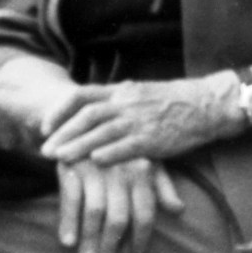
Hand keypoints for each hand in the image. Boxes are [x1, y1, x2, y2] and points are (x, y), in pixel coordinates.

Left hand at [40, 76, 241, 165]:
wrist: (207, 104)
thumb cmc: (175, 101)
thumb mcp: (141, 93)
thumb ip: (118, 101)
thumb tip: (93, 111)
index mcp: (122, 90)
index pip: (82, 95)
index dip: (60, 110)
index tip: (44, 126)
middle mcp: (127, 102)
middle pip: (87, 115)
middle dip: (63, 132)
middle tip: (45, 150)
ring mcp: (139, 120)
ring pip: (101, 132)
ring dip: (78, 146)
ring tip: (59, 159)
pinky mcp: (153, 138)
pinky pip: (127, 146)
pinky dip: (110, 153)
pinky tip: (95, 162)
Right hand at [55, 156, 183, 252]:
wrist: (88, 120)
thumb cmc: (122, 149)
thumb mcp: (147, 162)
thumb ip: (162, 187)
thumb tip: (179, 210)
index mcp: (143, 173)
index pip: (145, 214)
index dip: (140, 241)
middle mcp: (122, 172)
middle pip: (119, 218)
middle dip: (110, 247)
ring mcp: (97, 169)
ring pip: (95, 212)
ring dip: (89, 240)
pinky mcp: (72, 165)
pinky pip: (71, 199)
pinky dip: (69, 221)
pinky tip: (67, 241)